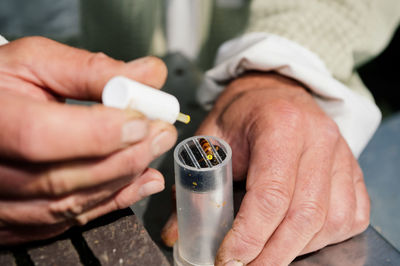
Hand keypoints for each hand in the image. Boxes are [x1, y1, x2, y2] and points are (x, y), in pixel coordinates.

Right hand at [0, 37, 176, 244]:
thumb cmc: (1, 86)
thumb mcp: (36, 63)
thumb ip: (92, 70)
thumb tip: (149, 75)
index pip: (40, 135)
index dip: (98, 133)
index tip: (142, 121)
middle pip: (61, 178)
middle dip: (124, 157)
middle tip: (161, 135)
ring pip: (70, 204)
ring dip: (124, 179)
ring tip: (154, 152)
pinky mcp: (16, 221)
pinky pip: (69, 221)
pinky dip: (112, 202)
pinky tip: (141, 182)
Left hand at [161, 72, 368, 264]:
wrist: (275, 93)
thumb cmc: (242, 114)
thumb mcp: (211, 138)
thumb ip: (193, 183)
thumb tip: (177, 232)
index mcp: (280, 125)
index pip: (271, 194)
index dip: (250, 235)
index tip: (229, 259)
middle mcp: (319, 139)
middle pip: (304, 215)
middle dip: (273, 254)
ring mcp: (341, 154)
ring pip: (330, 221)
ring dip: (297, 248)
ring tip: (268, 253)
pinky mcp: (352, 168)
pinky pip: (350, 215)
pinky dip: (324, 237)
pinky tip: (299, 238)